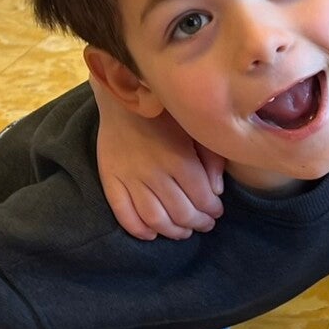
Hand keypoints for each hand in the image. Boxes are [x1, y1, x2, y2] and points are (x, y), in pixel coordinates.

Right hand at [92, 76, 224, 240]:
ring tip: (182, 231)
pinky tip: (151, 233)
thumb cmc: (167, 112)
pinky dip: (138, 230)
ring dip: (172, 231)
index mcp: (180, 160)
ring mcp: (131, 179)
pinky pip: (124, 214)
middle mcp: (155, 173)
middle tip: (204, 224)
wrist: (125, 94)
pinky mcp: (111, 180)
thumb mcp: (197, 129)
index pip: (202, 200)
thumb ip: (212, 160)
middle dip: (197, 224)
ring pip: (154, 220)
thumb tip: (217, 192)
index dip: (212, 211)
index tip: (216, 211)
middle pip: (181, 214)